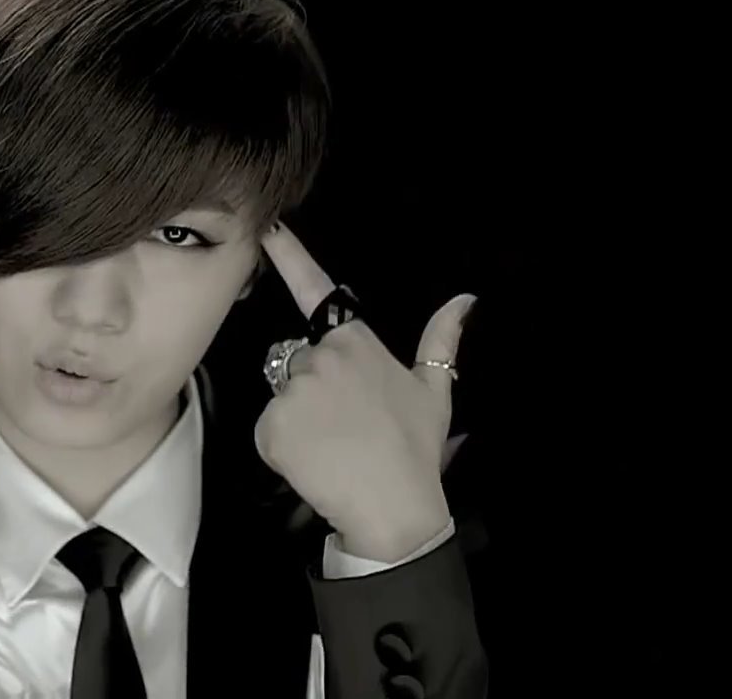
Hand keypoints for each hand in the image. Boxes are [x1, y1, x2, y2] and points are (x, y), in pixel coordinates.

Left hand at [254, 222, 476, 562]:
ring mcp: (293, 391)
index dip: (288, 254)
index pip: (315, 289)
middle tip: (344, 424)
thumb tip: (464, 299)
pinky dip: (283, 447)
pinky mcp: (271, 425)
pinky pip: (268, 430)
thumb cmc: (414, 449)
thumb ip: (442, 340)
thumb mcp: (435, 390)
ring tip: (332, 445)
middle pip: (298, 362)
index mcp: (355, 343)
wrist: (392, 506)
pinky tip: (313, 461)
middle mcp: (320, 357)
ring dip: (298, 418)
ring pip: (282, 397)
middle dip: (313, 388)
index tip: (267, 226)